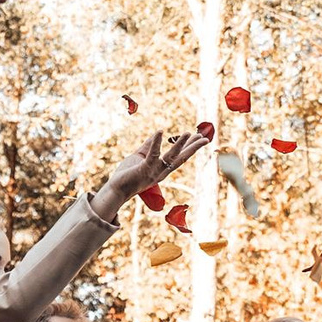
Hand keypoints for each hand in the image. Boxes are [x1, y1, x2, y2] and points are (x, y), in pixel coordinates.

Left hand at [89, 129, 209, 218]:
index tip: (199, 138)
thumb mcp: (139, 157)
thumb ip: (149, 146)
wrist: (115, 190)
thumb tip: (159, 134)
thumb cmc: (127, 175)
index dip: (189, 147)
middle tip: (206, 139)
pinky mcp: (145, 169)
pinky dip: (157, 143)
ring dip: (181, 145)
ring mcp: (154, 171)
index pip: (179, 157)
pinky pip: (153, 155)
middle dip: (194, 148)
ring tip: (189, 133)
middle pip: (182, 158)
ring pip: (171, 157)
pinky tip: (160, 132)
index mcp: (162, 169)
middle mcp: (162, 172)